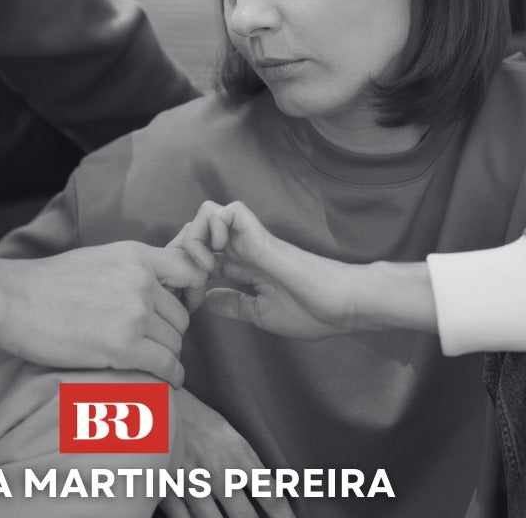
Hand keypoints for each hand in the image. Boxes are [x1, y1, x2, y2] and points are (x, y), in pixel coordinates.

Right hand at [0, 242, 208, 385]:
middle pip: (181, 316)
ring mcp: (135, 314)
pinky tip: (167, 380)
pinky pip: (165, 365)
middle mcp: (142, 281)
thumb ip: (133, 269)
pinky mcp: (124, 347)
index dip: (192, 292)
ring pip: (174, 342)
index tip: (185, 306)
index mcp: (136, 256)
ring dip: (167, 355)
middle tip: (156, 342)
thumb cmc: (49, 282)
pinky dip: (171, 376)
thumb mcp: (100, 258)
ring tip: (154, 361)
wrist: (13, 300)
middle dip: (171, 332)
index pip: (189, 270)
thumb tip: (159, 286)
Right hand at [161, 388, 293, 517]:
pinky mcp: (165, 489)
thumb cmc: (190, 411)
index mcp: (237, 454)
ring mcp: (191, 484)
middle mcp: (217, 472)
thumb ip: (243, 461)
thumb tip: (264, 489)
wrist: (151, 395)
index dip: (285, 516)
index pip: (271, 496)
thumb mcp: (224, 430)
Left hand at [176, 200, 361, 340]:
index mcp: (244, 266)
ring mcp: (251, 238)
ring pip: (208, 212)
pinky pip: (228, 212)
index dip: (187, 265)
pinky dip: (214, 229)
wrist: (342, 305)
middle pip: (199, 227)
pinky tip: (217, 257)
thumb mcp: (262, 313)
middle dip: (183, 248)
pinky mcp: (261, 235)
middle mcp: (243, 248)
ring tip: (205, 267)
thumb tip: (209, 300)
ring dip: (197, 237)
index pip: (203, 251)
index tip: (185, 292)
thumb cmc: (312, 312)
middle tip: (187, 277)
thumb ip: (235, 304)